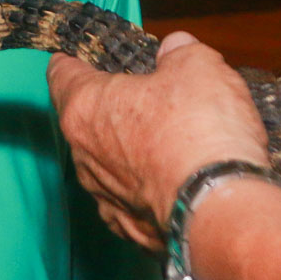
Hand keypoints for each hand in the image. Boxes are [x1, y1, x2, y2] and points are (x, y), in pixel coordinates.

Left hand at [48, 32, 269, 250]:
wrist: (220, 208)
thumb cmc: (199, 132)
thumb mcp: (197, 66)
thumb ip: (179, 52)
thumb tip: (176, 50)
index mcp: (86, 107)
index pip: (61, 74)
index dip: (72, 60)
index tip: (81, 56)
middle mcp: (85, 155)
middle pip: (85, 119)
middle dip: (112, 106)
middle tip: (145, 93)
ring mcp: (105, 197)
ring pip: (108, 163)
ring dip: (129, 150)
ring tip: (168, 139)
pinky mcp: (131, 229)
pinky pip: (132, 198)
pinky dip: (148, 187)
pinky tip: (175, 178)